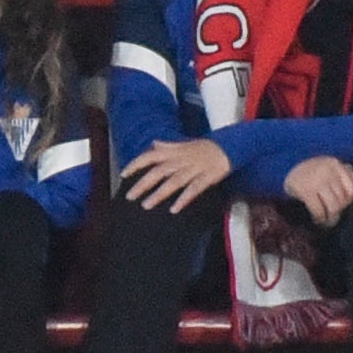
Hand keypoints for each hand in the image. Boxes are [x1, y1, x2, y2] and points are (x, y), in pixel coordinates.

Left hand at [118, 137, 233, 213]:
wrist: (229, 146)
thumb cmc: (204, 147)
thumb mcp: (184, 144)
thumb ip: (167, 145)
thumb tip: (152, 144)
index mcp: (174, 152)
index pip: (150, 156)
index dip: (136, 164)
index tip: (123, 174)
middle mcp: (181, 160)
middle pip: (159, 171)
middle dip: (143, 184)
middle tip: (130, 196)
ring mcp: (194, 169)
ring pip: (173, 181)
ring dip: (159, 194)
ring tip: (146, 205)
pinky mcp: (207, 177)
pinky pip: (194, 189)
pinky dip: (184, 198)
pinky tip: (174, 209)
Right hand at [281, 153, 352, 228]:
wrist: (281, 166)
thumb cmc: (307, 169)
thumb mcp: (326, 165)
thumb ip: (342, 173)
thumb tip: (352, 192)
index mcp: (334, 164)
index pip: (351, 189)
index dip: (348, 201)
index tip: (342, 206)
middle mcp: (328, 171)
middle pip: (342, 199)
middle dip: (338, 211)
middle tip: (333, 218)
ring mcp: (317, 181)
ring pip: (333, 207)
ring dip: (330, 218)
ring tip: (326, 222)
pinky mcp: (306, 191)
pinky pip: (319, 210)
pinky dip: (319, 218)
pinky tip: (317, 220)